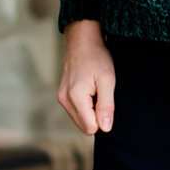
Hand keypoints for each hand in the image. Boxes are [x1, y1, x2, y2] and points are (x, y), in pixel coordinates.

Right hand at [57, 20, 114, 135]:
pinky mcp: (62, 95)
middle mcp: (64, 100)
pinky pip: (76, 111)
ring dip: (91, 110)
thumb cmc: (96, 57)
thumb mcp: (107, 80)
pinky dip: (85, 105)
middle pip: (84, 126)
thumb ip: (106, 106)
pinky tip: (90, 90)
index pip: (90, 127)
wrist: (82, 41)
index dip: (103, 119)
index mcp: (75, 97)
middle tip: (101, 94)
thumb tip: (105, 128)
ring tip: (95, 91)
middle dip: (96, 116)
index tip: (106, 101)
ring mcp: (61, 98)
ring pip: (80, 119)